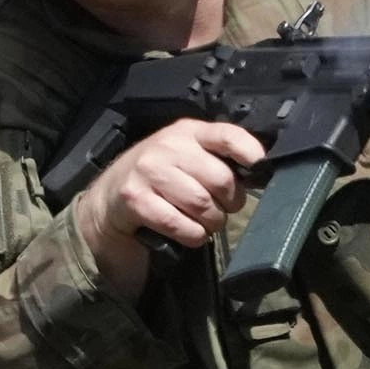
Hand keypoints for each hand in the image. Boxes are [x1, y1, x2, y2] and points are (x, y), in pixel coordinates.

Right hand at [73, 117, 264, 293]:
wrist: (109, 197)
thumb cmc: (159, 176)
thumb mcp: (186, 156)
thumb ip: (218, 157)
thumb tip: (258, 172)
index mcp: (187, 132)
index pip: (227, 135)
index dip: (251, 153)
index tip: (260, 169)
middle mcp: (167, 146)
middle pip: (221, 179)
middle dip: (230, 202)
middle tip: (223, 209)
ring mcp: (149, 172)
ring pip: (203, 205)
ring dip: (212, 223)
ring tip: (206, 223)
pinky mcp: (136, 200)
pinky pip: (181, 225)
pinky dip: (193, 236)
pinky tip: (190, 233)